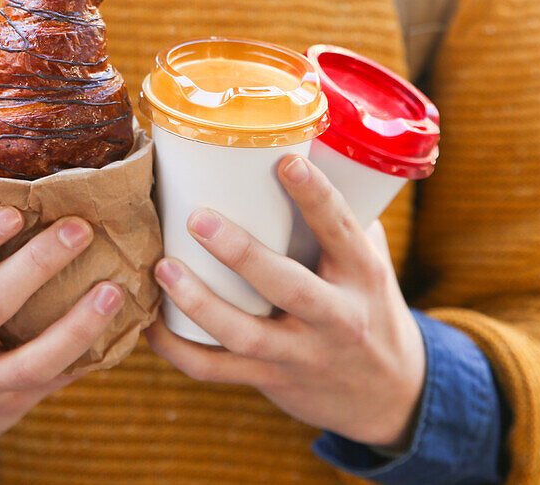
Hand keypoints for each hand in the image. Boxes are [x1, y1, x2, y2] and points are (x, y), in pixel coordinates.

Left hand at [145, 155, 424, 449]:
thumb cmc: (367, 303)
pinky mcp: (272, 380)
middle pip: (288, 287)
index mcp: (362, 273)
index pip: (340, 230)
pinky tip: (151, 323)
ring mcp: (303, 354)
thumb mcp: (369, 261)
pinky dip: (179, 349)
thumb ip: (339, 219)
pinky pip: (218, 370)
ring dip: (199, 303)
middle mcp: (337, 316)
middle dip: (241, 254)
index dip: (315, 196)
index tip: (286, 161)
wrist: (388, 392)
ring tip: (163, 268)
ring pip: (246, 335)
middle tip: (198, 219)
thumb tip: (296, 146)